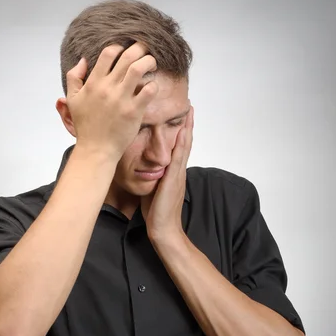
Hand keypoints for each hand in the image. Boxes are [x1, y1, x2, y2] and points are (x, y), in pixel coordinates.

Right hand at [60, 43, 158, 161]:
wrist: (96, 150)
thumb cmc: (86, 126)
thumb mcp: (72, 100)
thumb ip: (73, 77)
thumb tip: (83, 60)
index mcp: (93, 83)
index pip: (109, 53)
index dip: (119, 48)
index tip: (125, 52)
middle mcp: (108, 88)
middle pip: (127, 56)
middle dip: (140, 48)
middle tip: (145, 50)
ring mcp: (122, 99)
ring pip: (139, 68)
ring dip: (149, 61)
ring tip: (152, 64)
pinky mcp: (134, 111)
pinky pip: (149, 90)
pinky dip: (153, 85)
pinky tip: (152, 87)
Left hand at [141, 106, 193, 241]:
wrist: (164, 229)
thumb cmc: (157, 213)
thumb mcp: (153, 190)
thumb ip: (153, 178)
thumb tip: (145, 169)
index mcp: (174, 174)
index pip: (179, 149)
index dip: (181, 133)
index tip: (182, 118)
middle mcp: (179, 172)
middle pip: (186, 144)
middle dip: (188, 125)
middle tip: (190, 107)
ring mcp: (178, 175)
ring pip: (185, 147)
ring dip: (188, 128)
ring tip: (190, 112)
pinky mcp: (174, 179)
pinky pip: (179, 157)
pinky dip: (182, 143)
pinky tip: (183, 131)